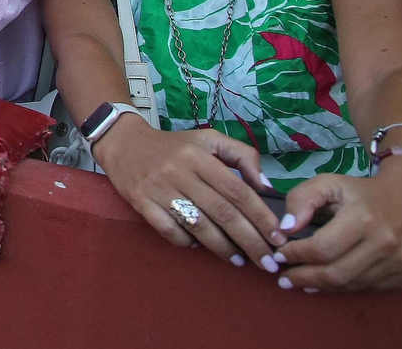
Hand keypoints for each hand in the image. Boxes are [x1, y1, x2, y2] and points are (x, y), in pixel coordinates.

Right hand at [89, 118, 282, 266]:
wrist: (124, 143)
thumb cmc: (173, 145)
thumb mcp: (208, 139)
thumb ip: (242, 155)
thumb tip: (265, 186)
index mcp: (199, 155)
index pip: (237, 190)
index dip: (261, 217)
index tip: (278, 238)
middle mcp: (180, 172)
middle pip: (222, 212)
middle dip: (250, 240)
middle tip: (267, 262)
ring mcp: (159, 189)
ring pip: (198, 225)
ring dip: (223, 248)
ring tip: (240, 260)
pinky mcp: (141, 202)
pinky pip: (169, 230)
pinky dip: (187, 242)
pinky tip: (200, 247)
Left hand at [267, 160, 401, 290]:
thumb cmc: (365, 191)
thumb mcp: (330, 183)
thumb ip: (302, 199)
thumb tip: (285, 228)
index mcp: (363, 218)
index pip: (322, 248)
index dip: (296, 254)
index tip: (279, 255)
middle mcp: (385, 244)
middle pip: (336, 273)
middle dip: (304, 278)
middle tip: (284, 279)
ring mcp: (400, 263)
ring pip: (351, 284)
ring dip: (321, 286)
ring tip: (300, 282)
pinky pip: (369, 288)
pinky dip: (344, 287)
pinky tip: (327, 283)